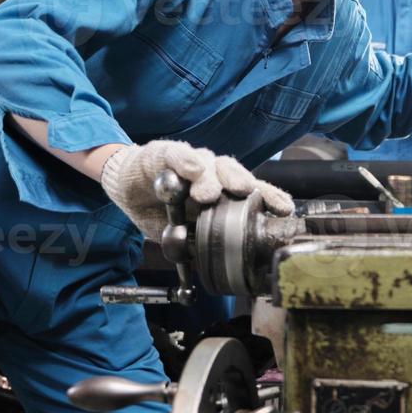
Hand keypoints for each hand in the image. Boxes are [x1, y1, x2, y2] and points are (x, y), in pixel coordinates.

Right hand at [101, 141, 293, 236]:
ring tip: (208, 192)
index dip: (269, 197)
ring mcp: (190, 161)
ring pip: (208, 163)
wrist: (128, 189)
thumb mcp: (182, 232)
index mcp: (222, 191)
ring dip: (211, 177)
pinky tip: (190, 169)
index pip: (252, 192)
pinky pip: (177, 155)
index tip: (283, 208)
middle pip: (233, 172)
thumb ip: (193, 243)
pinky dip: (184, 161)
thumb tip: (201, 260)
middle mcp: (212, 172)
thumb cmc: (162, 211)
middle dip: (239, 182)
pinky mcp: (165, 153)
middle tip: (243, 192)